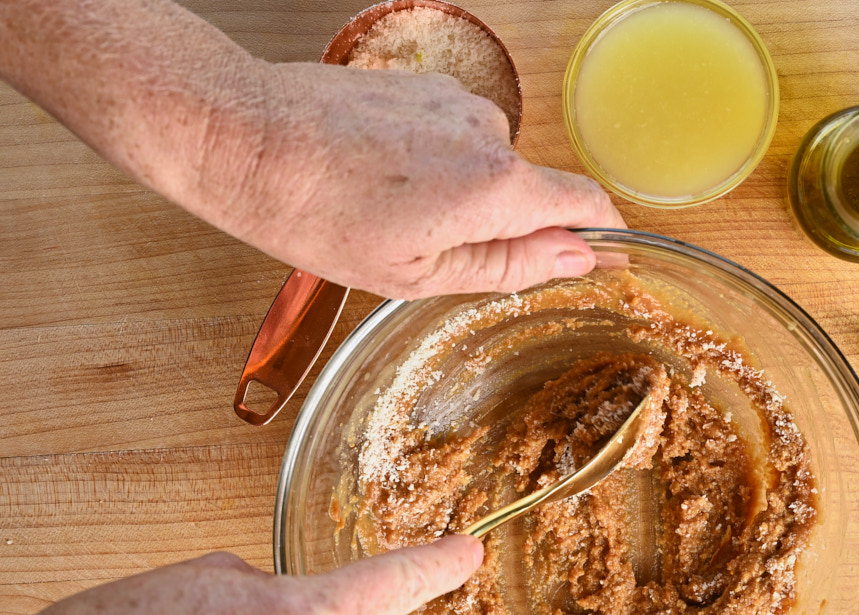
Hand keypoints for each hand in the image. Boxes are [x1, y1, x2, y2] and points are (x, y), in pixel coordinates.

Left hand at [0, 0, 623, 302]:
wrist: (245, 138)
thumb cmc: (318, 216)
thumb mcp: (419, 273)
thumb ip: (512, 265)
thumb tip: (579, 257)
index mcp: (497, 186)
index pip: (586, 203)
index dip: (599, 234)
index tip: (596, 256)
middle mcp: (489, 132)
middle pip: (528, 189)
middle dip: (499, 224)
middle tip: (431, 252)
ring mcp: (454, 101)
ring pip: (483, 165)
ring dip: (456, 194)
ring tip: (387, 214)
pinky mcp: (422, 85)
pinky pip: (450, 137)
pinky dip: (429, 164)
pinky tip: (375, 180)